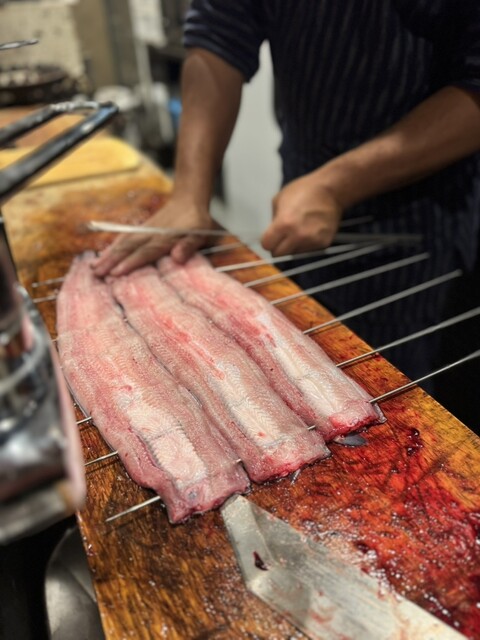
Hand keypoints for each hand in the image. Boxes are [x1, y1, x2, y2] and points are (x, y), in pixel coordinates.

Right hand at [92, 195, 212, 276]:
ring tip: (93, 268)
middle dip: (112, 261)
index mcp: (165, 238)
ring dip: (108, 255)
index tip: (116, 273)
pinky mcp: (140, 230)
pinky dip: (112, 248)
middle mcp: (150, 234)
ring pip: (123, 243)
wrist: (189, 201)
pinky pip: (123, 239)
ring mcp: (143, 231)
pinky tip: (103, 256)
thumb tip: (178, 258)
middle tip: (97, 274)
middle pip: (128, 248)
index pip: (145, 252)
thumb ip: (190, 245)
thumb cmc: (198, 222)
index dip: (131, 262)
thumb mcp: (201, 234)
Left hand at [261, 172, 343, 255]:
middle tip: (283, 237)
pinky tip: (310, 231)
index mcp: (284, 223)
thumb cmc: (304, 191)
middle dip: (278, 247)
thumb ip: (273, 220)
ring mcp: (311, 241)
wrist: (331, 191)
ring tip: (299, 231)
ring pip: (293, 254)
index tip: (271, 237)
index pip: (267, 245)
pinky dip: (306, 244)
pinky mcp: (323, 244)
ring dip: (293, 246)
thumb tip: (273, 233)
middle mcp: (298, 235)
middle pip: (279, 254)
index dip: (267, 241)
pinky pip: (307, 250)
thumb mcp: (279, 200)